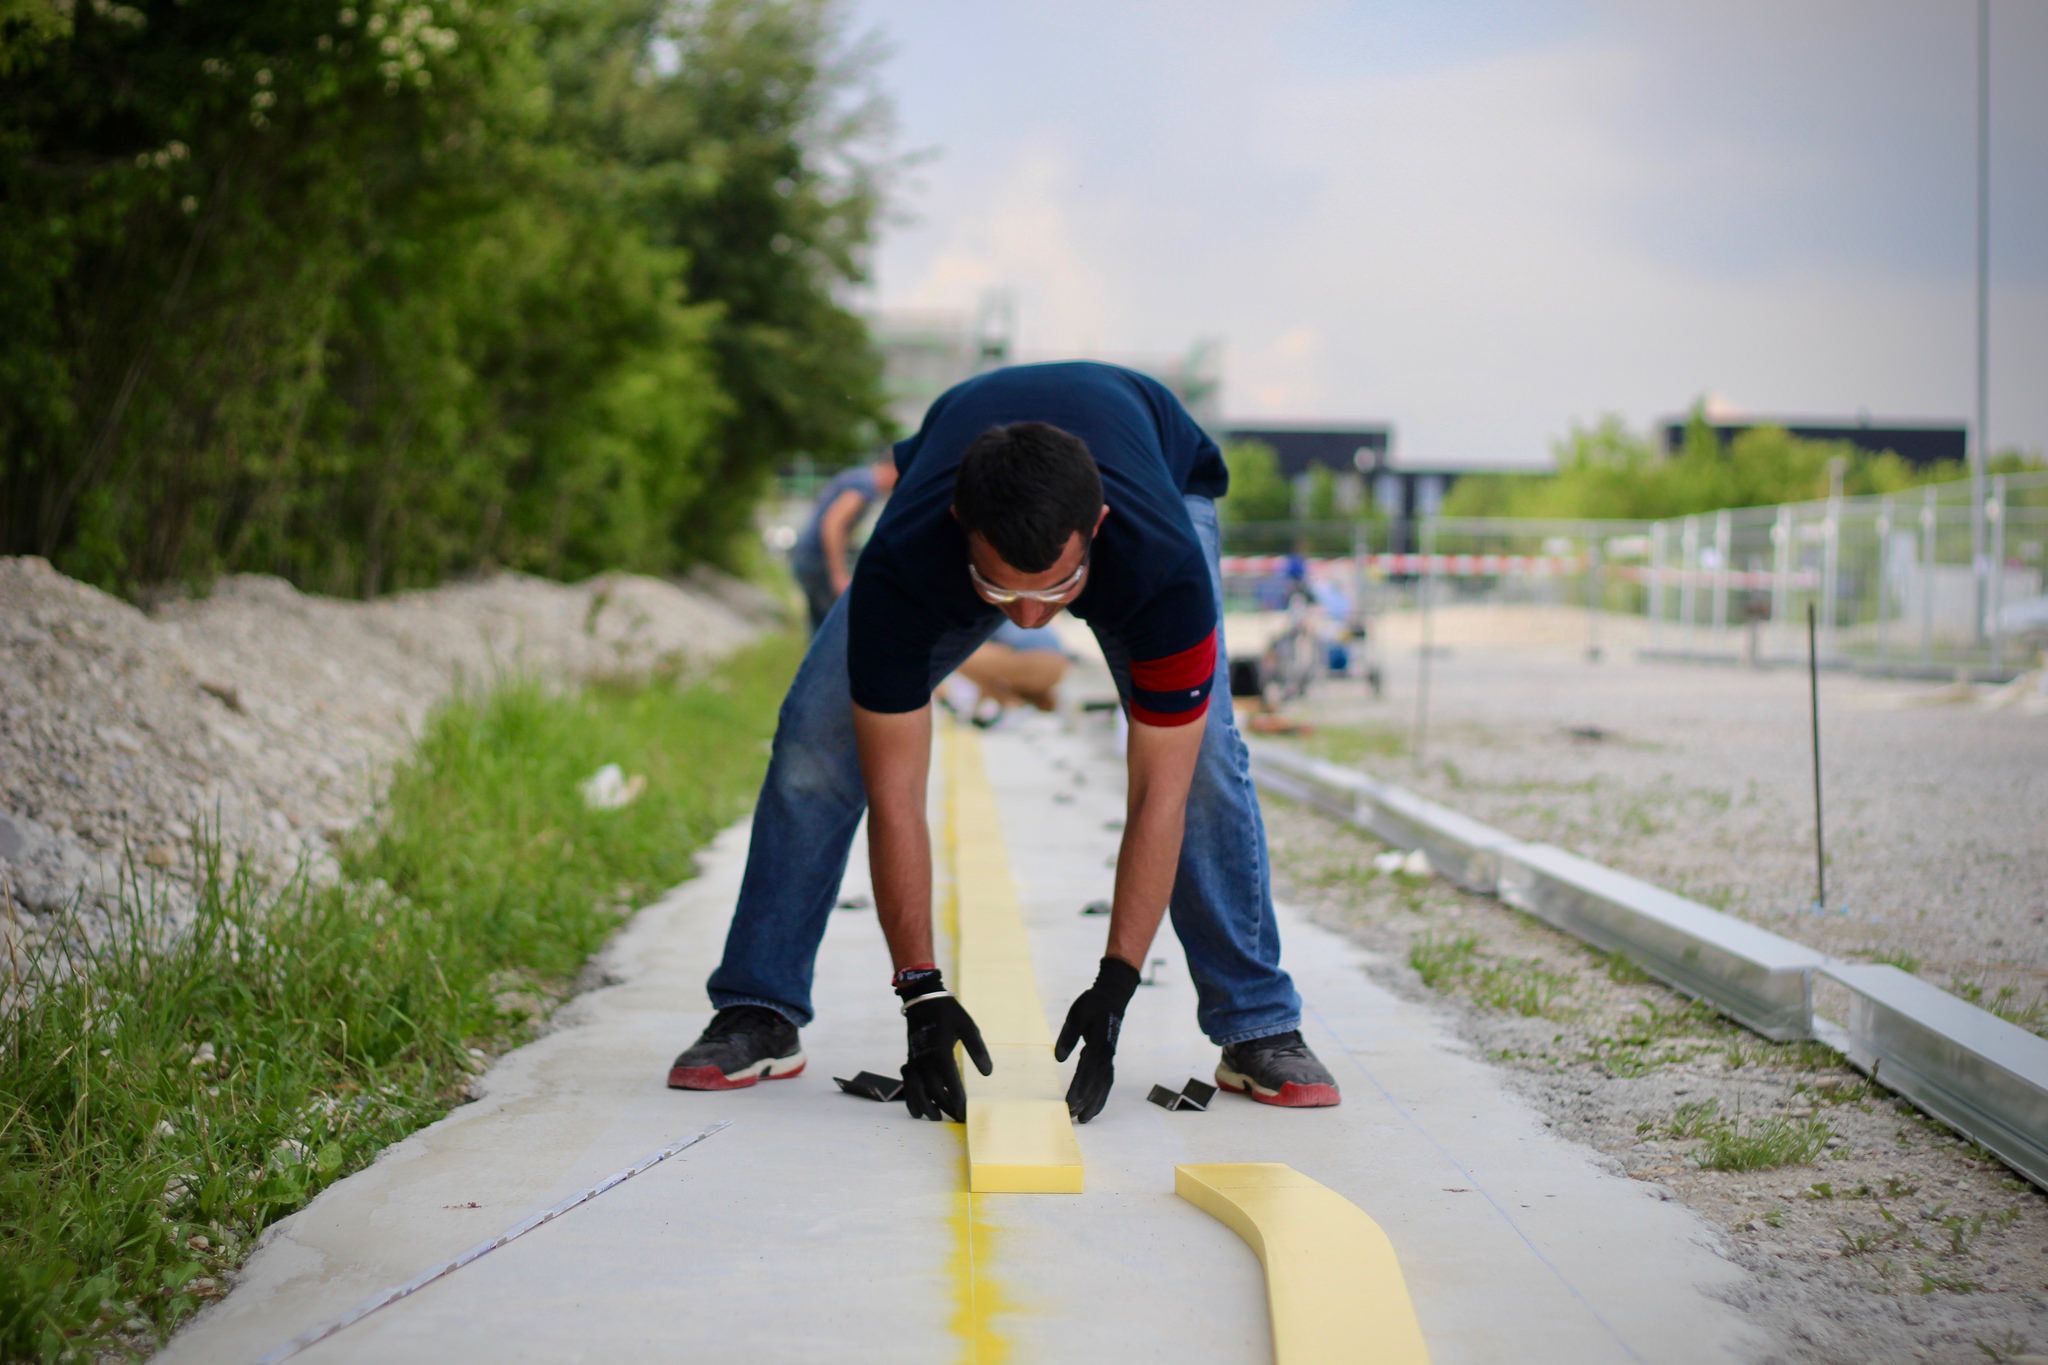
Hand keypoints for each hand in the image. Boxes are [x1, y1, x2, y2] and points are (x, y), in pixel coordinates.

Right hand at [896, 968, 991, 1121]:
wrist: (923, 1001)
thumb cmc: (949, 1014)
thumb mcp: (968, 1027)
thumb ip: (977, 1049)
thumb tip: (987, 1073)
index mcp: (940, 1049)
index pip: (948, 1078)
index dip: (955, 1095)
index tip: (964, 1110)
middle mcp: (924, 1058)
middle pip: (932, 1088)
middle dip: (945, 1105)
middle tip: (958, 1118)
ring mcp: (914, 1060)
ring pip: (915, 1088)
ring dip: (924, 1105)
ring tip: (935, 1118)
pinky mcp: (910, 1061)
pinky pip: (907, 1083)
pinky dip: (910, 1098)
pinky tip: (917, 1111)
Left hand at [1053, 956, 1140, 1122]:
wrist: (1113, 997)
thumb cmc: (1092, 1004)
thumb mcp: (1076, 1014)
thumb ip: (1067, 1036)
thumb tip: (1058, 1059)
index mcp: (1098, 1044)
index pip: (1087, 1070)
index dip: (1079, 1087)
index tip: (1070, 1102)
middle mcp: (1107, 1054)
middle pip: (1096, 1082)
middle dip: (1085, 1101)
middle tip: (1072, 1117)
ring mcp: (1110, 1057)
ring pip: (1104, 1085)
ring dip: (1095, 1103)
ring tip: (1084, 1120)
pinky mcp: (1109, 1058)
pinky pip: (1108, 1081)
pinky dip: (1102, 1096)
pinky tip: (1095, 1107)